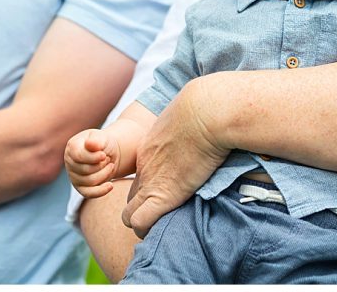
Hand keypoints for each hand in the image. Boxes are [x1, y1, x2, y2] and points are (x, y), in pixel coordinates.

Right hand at [64, 129, 120, 197]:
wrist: (108, 153)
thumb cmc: (103, 143)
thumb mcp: (102, 137)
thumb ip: (96, 140)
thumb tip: (90, 144)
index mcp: (72, 147)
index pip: (79, 156)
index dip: (93, 157)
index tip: (104, 155)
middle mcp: (69, 162)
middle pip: (86, 170)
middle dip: (101, 165)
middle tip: (108, 158)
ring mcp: (74, 176)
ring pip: (90, 181)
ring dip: (105, 174)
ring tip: (110, 165)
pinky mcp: (81, 187)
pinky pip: (89, 193)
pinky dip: (101, 191)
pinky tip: (111, 185)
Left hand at [121, 78, 229, 237]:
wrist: (207, 111)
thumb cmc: (206, 108)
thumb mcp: (190, 115)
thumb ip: (189, 127)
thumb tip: (207, 127)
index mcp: (151, 148)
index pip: (142, 177)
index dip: (153, 189)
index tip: (172, 193)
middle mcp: (145, 166)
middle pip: (132, 198)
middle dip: (144, 210)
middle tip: (167, 215)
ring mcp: (151, 181)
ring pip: (129, 215)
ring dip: (145, 224)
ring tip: (165, 226)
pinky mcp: (163, 194)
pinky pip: (139, 221)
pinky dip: (148, 229)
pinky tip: (165, 227)